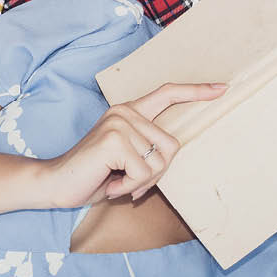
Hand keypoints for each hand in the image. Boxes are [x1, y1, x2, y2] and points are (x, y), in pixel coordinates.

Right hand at [45, 82, 225, 207]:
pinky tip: (109, 183)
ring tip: (115, 180)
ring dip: (140, 183)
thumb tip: (173, 152)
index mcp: (130, 111)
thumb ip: (147, 149)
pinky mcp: (114, 140)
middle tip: (128, 181)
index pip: (168, 93)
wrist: (55, 183)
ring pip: (159, 163)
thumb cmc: (94, 174)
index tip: (221, 88)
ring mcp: (120, 123)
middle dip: (155, 174)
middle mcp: (125, 111)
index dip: (196, 91)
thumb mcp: (126, 159)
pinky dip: (128, 187)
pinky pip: (142, 173)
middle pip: (171, 146)